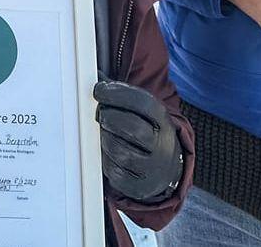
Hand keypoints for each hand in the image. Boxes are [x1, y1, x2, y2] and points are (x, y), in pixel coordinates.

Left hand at [94, 80, 183, 203]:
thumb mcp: (144, 113)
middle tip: (100, 113)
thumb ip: (123, 96)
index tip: (99, 90)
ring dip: (104, 137)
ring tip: (104, 132)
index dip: (117, 93)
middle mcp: (162, 144)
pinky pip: (113, 170)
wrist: (165, 169)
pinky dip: (104, 158)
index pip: (141, 102)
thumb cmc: (147, 133)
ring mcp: (152, 167)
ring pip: (118, 149)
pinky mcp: (139, 185)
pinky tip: (106, 150)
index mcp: (163, 121)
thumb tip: (96, 75)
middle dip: (108, 116)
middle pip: (130, 126)